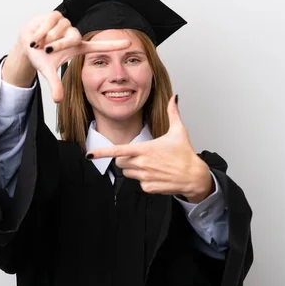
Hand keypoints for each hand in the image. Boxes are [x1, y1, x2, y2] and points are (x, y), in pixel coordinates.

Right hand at [2, 11, 130, 102]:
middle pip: (73, 38)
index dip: (113, 45)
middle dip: (58, 44)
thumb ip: (55, 85)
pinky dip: (40, 32)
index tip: (129, 44)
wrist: (26, 43)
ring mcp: (66, 24)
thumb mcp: (48, 72)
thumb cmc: (41, 56)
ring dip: (46, 38)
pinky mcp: (56, 14)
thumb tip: (58, 100)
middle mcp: (74, 34)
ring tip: (41, 43)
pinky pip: (49, 23)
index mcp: (78, 47)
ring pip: (59, 30)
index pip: (99, 46)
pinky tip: (36, 36)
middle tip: (47, 50)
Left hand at [87, 96, 213, 201]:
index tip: (89, 154)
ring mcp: (144, 177)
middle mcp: (142, 164)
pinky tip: (157, 175)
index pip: (117, 150)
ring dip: (133, 169)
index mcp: (145, 149)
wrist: (194, 176)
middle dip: (125, 158)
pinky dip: (144, 180)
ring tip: (151, 165)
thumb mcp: (179, 131)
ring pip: (127, 173)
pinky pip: (138, 183)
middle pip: (120, 161)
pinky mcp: (148, 188)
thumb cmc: (186, 153)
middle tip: (140, 155)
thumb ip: (173, 113)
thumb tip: (173, 97)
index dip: (101, 152)